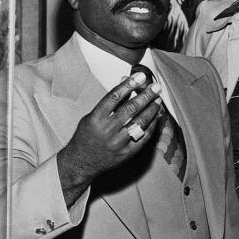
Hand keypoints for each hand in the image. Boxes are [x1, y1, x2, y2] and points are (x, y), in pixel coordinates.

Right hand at [57, 72, 163, 205]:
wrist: (81, 163)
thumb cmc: (87, 135)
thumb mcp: (92, 116)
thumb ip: (110, 102)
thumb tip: (125, 81)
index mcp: (96, 118)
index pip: (114, 97)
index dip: (128, 85)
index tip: (140, 76)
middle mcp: (107, 130)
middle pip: (130, 109)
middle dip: (146, 95)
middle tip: (156, 87)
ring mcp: (117, 143)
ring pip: (140, 123)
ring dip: (151, 110)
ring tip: (158, 100)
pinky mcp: (126, 153)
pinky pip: (143, 138)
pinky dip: (151, 126)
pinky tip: (156, 117)